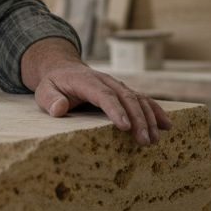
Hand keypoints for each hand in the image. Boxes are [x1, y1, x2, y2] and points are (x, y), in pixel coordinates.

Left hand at [21, 37, 172, 144]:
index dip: (116, 110)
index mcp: (86, 81)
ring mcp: (118, 85)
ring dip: (149, 118)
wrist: (65, 69)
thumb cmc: (54, 84)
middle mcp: (106, 81)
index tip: (125, 127)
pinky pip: (143, 100)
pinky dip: (156, 111)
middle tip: (145, 140)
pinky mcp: (124, 92)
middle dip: (138, 119)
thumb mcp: (44, 90)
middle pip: (126, 98)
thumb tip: (59, 109)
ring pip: (138, 99)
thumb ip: (50, 99)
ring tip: (155, 139)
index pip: (104, 95)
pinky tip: (167, 126)